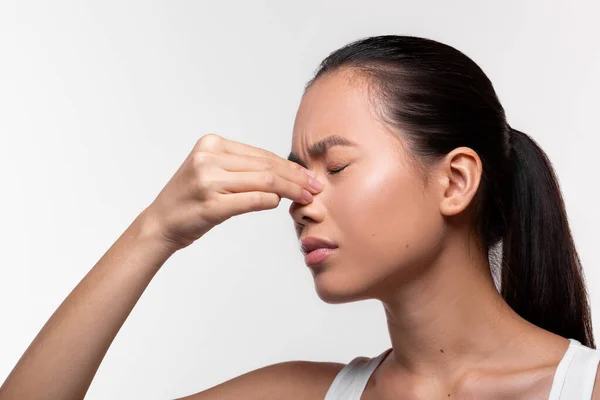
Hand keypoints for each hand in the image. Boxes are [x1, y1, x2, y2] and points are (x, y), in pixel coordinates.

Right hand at [141, 134, 322, 251]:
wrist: (159, 224)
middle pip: (265, 166)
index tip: (307, 175)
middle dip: (296, 177)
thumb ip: (243, 168)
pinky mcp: (211, 204)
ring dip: (290, 189)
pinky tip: (281, 203)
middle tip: (315, 186)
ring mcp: (208, 181)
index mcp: (211, 145)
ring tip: (307, 197)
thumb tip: (285, 172)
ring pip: (264, 180)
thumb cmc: (190, 200)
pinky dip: (271, 200)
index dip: (288, 165)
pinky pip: (252, 199)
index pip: (260, 154)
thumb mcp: (212, 172)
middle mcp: (208, 158)